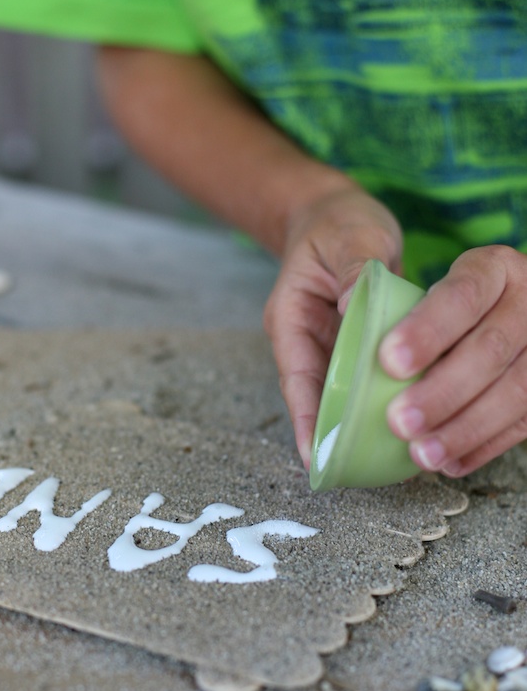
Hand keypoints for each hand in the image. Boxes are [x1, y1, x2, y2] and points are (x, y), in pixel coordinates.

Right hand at [264, 186, 402, 468]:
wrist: (336, 217)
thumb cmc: (336, 224)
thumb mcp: (349, 236)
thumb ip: (357, 268)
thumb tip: (362, 301)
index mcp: (291, 319)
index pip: (298, 377)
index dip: (306, 419)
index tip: (315, 456)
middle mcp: (307, 341)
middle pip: (316, 397)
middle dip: (329, 435)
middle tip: (346, 473)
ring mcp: (331, 348)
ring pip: (340, 395)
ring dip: (354, 424)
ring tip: (371, 464)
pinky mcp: (355, 349)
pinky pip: (364, 381)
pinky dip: (378, 401)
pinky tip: (398, 424)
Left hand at [382, 245, 526, 476]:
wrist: (487, 306)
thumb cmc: (434, 298)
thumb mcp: (407, 267)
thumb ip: (375, 284)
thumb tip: (347, 302)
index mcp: (493, 268)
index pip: (463, 295)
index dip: (428, 330)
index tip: (389, 361)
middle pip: (491, 349)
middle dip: (443, 392)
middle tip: (399, 421)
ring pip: (517, 390)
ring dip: (466, 428)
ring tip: (421, 453)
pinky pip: (525, 420)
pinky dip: (484, 446)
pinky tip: (450, 462)